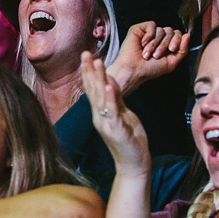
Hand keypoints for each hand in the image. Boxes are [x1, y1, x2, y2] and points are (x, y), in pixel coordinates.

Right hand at [80, 51, 150, 176]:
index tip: (86, 56)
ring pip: (100, 98)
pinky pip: (112, 111)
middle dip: (89, 71)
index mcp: (100, 113)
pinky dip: (110, 98)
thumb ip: (116, 99)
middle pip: (92, 90)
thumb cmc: (130, 140)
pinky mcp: (116, 130)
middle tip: (84, 53)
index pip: (91, 89)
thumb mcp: (123, 115)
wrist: (133, 164)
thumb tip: (109, 81)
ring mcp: (106, 124)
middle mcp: (99, 117)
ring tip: (97, 63)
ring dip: (98, 79)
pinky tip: (108, 86)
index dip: (88, 72)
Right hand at [106, 21, 189, 96]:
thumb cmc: (149, 69)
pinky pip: (152, 25)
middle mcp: (158, 38)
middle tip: (157, 55)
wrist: (134, 70)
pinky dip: (149, 36)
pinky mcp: (139, 29)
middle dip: (165, 44)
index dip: (177, 41)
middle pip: (171, 31)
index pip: (178, 35)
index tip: (171, 50)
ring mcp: (149, 33)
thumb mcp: (171, 63)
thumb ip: (182, 50)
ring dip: (155, 44)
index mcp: (166, 45)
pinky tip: (143, 44)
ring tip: (148, 53)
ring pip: (162, 30)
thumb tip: (188, 35)